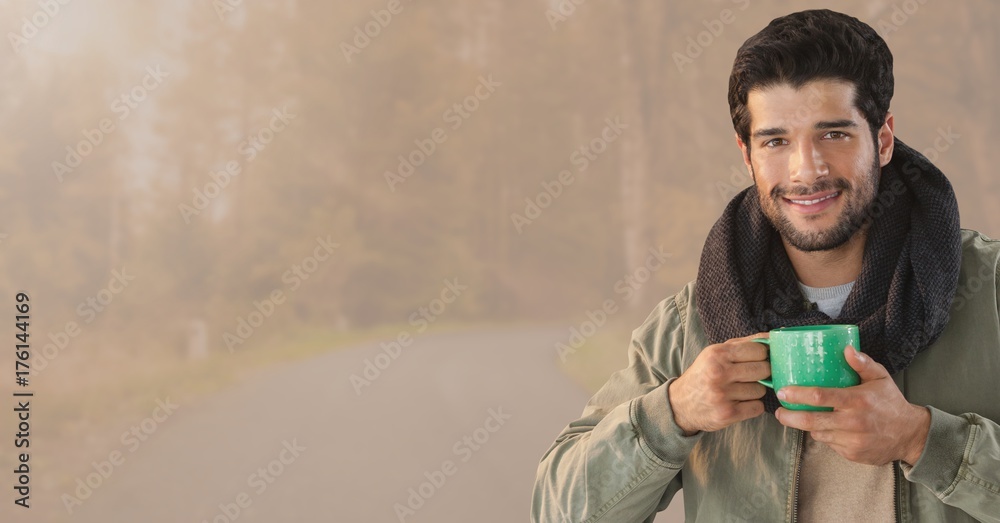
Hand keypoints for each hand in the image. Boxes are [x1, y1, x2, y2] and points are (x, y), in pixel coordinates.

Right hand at [668, 334, 769, 435]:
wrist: (680, 404)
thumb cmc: (703, 375)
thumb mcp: (716, 354)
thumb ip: (743, 344)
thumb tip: (771, 338)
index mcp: (717, 354)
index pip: (758, 350)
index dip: (761, 356)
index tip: (755, 360)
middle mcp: (718, 373)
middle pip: (763, 370)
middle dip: (761, 374)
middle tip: (750, 376)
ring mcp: (722, 395)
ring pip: (760, 390)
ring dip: (754, 391)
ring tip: (739, 391)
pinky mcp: (727, 414)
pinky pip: (757, 408)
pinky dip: (752, 406)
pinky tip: (739, 403)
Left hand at [774, 347, 930, 465]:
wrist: (910, 435)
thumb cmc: (891, 403)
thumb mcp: (881, 378)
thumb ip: (862, 363)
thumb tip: (846, 348)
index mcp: (856, 401)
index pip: (821, 396)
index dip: (798, 394)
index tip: (783, 392)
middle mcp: (852, 422)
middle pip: (812, 421)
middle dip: (790, 417)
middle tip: (779, 411)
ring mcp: (852, 441)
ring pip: (818, 433)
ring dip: (808, 426)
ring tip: (804, 417)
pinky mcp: (852, 454)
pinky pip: (829, 444)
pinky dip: (826, 435)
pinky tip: (830, 428)